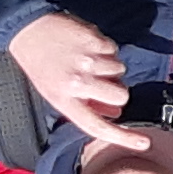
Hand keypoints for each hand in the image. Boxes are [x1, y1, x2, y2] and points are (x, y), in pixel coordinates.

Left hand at [4, 10, 142, 150]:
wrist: (28, 30)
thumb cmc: (41, 64)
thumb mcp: (55, 92)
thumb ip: (84, 105)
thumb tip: (114, 112)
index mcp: (65, 99)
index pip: (97, 125)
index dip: (122, 137)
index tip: (143, 144)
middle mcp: (78, 82)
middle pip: (121, 95)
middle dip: (117, 89)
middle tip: (101, 82)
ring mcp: (88, 61)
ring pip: (120, 71)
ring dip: (110, 67)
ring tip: (88, 60)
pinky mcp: (95, 41)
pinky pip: (114, 50)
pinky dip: (106, 49)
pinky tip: (88, 47)